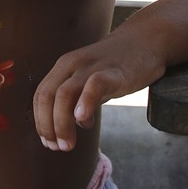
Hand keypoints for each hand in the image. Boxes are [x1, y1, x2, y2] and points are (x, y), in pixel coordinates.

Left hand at [32, 34, 165, 151]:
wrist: (146, 40)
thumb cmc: (117, 65)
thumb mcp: (93, 81)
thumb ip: (83, 99)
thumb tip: (79, 123)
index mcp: (64, 67)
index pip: (40, 95)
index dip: (40, 121)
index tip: (49, 142)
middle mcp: (72, 64)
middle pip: (47, 95)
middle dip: (47, 126)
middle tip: (57, 148)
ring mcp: (92, 66)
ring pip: (64, 93)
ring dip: (61, 123)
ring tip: (68, 145)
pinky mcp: (114, 72)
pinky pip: (94, 85)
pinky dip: (84, 102)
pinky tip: (82, 119)